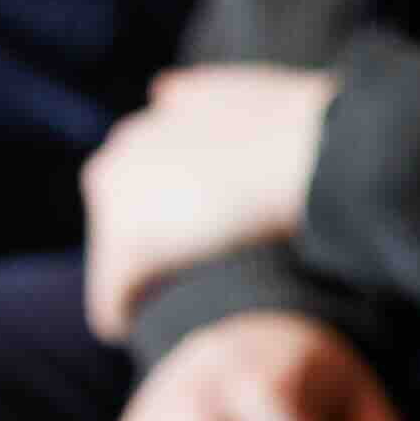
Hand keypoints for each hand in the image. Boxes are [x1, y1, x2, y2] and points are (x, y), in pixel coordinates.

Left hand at [75, 64, 340, 338]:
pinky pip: (110, 297)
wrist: (309, 153)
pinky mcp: (126, 253)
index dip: (159, 213)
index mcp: (139, 131)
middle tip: (183, 273)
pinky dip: (119, 313)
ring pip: (111, 260)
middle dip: (144, 245)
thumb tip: (161, 92)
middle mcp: (115, 161)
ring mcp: (117, 207)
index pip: (130, 185)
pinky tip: (128, 328)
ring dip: (135, 280)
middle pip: (114, 223)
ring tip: (161, 305)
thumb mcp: (227, 92)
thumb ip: (190, 97)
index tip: (183, 238)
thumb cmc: (287, 126)